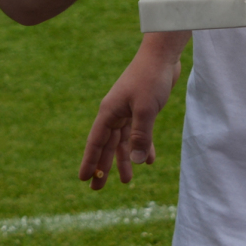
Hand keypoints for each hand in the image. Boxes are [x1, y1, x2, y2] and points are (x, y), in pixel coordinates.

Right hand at [78, 39, 181, 189]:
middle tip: (97, 190)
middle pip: (106, 145)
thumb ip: (141, 136)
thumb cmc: (150, 78)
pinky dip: (143, 147)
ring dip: (124, 160)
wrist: (162, 55)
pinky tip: (149, 160)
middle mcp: (115, 113)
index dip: (90, 161)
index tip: (83, 179)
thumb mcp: (145, 109)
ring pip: (123, 142)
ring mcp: (127, 111)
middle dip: (103, 167)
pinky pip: (138, 133)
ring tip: (126, 181)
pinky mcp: (141, 109)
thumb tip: (136, 162)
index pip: (96, 142)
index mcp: (109, 112)